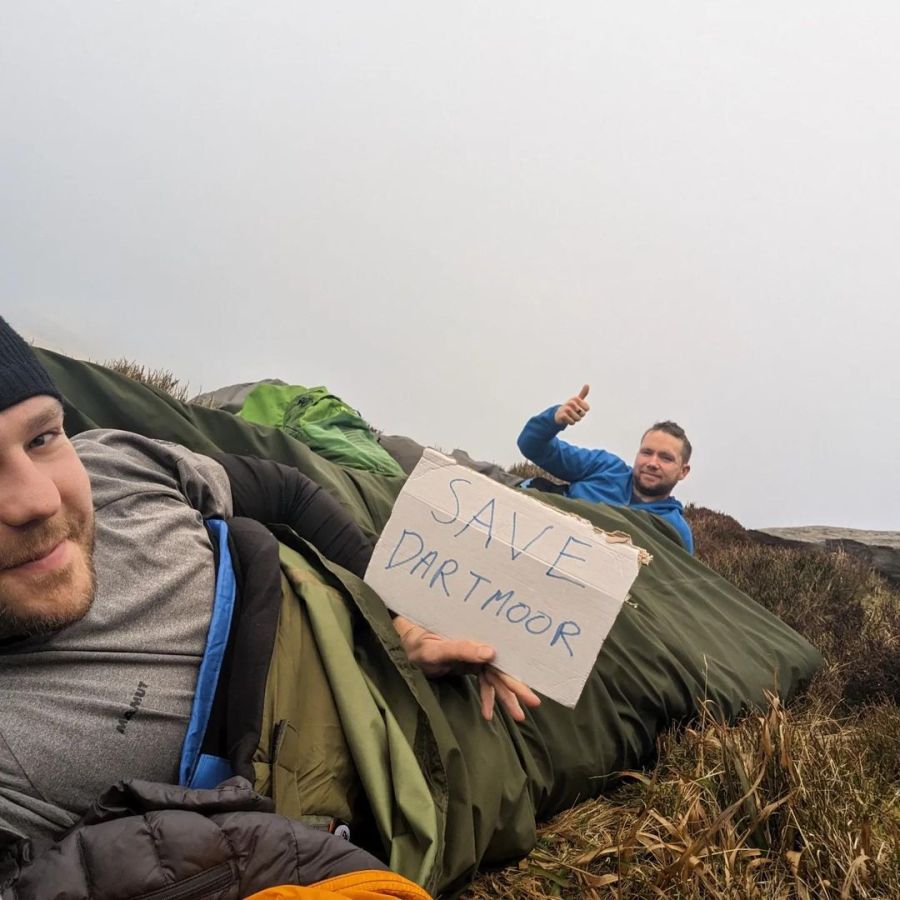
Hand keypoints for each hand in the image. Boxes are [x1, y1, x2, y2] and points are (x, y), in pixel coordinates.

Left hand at [393, 615, 540, 721]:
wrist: (405, 642)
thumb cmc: (417, 644)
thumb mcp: (435, 649)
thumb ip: (460, 649)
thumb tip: (490, 652)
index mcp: (475, 639)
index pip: (499, 660)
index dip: (514, 676)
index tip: (527, 692)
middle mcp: (478, 647)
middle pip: (501, 670)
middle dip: (515, 689)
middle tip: (533, 705)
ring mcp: (474, 657)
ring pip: (494, 679)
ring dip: (504, 697)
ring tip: (517, 716)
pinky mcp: (469, 665)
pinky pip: (484, 683)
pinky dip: (488, 698)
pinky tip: (489, 714)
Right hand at [554, 384, 589, 425]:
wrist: (558, 413)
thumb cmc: (570, 407)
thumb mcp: (577, 400)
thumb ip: (583, 393)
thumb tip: (587, 384)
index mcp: (575, 398)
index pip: (587, 408)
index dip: (584, 410)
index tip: (579, 409)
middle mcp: (571, 402)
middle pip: (583, 413)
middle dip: (580, 416)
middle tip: (574, 414)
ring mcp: (566, 409)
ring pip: (578, 418)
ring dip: (575, 420)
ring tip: (571, 417)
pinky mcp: (562, 415)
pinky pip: (572, 422)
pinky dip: (571, 422)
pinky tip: (568, 420)